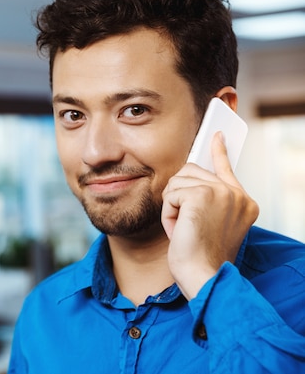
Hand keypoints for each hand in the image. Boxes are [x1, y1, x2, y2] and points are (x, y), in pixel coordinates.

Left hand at [161, 131, 258, 299]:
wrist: (203, 276)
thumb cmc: (201, 257)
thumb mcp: (210, 225)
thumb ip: (208, 200)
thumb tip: (190, 174)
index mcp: (244, 202)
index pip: (226, 168)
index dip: (218, 150)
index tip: (216, 134)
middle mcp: (236, 195)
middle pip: (190, 172)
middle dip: (178, 197)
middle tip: (186, 224)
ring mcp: (221, 193)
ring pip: (177, 183)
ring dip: (172, 207)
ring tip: (185, 229)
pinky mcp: (201, 195)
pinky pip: (169, 195)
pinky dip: (167, 214)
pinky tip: (179, 230)